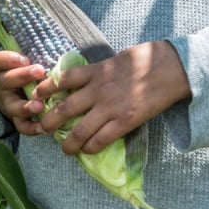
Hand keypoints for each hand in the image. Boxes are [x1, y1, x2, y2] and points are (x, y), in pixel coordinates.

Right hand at [0, 50, 46, 135]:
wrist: (10, 91)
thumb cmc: (22, 69)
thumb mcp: (20, 58)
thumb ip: (30, 47)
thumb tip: (44, 35)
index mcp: (2, 67)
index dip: (9, 59)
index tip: (23, 57)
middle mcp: (2, 85)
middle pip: (7, 80)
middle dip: (23, 76)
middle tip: (40, 70)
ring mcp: (8, 103)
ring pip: (13, 106)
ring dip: (26, 107)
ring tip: (40, 106)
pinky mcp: (15, 118)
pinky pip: (21, 126)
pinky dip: (31, 128)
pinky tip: (43, 128)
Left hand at [32, 40, 190, 154]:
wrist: (172, 68)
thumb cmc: (147, 59)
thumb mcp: (117, 59)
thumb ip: (99, 71)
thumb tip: (85, 79)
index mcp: (96, 71)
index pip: (61, 79)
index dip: (45, 89)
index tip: (36, 97)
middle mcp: (98, 90)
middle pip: (63, 109)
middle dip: (48, 122)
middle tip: (42, 129)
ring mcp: (111, 107)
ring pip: (79, 131)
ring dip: (67, 143)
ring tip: (64, 149)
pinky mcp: (125, 121)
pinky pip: (100, 140)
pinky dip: (90, 147)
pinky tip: (86, 150)